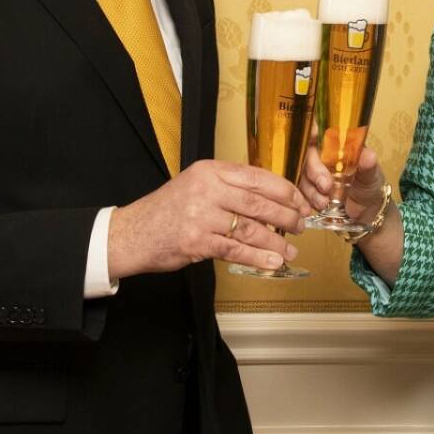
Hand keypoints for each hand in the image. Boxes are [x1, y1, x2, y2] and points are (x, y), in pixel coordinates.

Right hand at [108, 160, 308, 279]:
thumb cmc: (168, 210)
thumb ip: (228, 187)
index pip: (257, 177)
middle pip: (258, 203)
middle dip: (286, 217)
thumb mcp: (196, 185)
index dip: (284, 191)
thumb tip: (269, 198)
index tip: (300, 201)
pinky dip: (258, 258)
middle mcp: (207, 189)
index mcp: (210, 170)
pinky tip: (272, 263)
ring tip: (290, 250)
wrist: (133, 233)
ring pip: (250, 229)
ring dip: (275, 242)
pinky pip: (236, 250)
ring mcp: (201, 216)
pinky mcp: (197, 242)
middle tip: (300, 226)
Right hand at [297, 138, 384, 226]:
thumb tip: (368, 156)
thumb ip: (369, 165)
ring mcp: (313, 174)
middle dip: (314, 170)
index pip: (319, 133)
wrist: (367, 211)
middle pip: (307, 155)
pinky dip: (308, 200)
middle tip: (326, 186)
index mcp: (335, 145)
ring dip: (310, 189)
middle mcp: (321, 157)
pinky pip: (301, 193)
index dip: (311, 131)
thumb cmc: (370, 185)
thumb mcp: (372, 174)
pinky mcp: (309, 191)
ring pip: (301, 176)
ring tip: (324, 202)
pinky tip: (319, 206)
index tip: (312, 134)